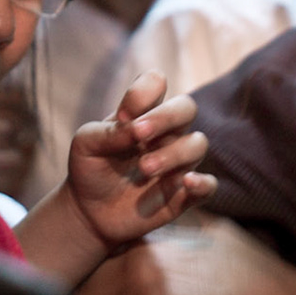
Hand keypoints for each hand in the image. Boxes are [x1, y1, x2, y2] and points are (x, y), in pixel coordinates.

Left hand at [64, 71, 215, 250]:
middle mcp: (166, 133)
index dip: (142, 93)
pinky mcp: (183, 194)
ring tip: (144, 169)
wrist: (89, 211)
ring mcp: (177, 163)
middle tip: (138, 134)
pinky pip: (209, 184)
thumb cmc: (90, 168)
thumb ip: (107, 132)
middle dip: (164, 117)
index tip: (121, 117)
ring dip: (172, 154)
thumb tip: (135, 130)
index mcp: (141, 113)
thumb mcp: (86, 145)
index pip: (156, 83)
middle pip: (186, 107)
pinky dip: (202, 182)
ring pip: (197, 144)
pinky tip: (185, 183)